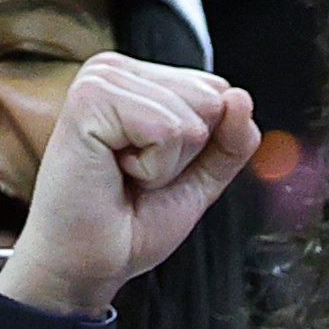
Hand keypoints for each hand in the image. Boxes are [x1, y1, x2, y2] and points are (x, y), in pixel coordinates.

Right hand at [0, 52, 256, 316]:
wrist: (90, 258)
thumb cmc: (134, 218)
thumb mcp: (203, 176)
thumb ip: (232, 139)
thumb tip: (239, 97)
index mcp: (140, 80)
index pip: (219, 91)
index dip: (207, 144)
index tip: (160, 166)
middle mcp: (116, 70)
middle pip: (212, 100)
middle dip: (189, 153)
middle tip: (139, 174)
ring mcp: (99, 80)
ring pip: (192, 119)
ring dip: (168, 164)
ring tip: (126, 173)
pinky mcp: (88, 99)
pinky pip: (167, 131)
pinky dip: (153, 167)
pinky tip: (115, 170)